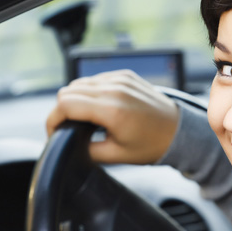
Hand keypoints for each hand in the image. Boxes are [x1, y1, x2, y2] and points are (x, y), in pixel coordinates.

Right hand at [46, 70, 178, 163]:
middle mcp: (115, 89)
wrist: (179, 131)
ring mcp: (121, 79)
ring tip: (84, 119)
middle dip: (62, 111)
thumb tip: (68, 143)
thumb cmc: (152, 145)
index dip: (52, 120)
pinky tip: (99, 107)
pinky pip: (96, 79)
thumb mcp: (116, 155)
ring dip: (75, 100)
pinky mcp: (126, 75)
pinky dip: (90, 91)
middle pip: (68, 91)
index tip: (54, 133)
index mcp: (112, 110)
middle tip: (68, 128)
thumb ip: (86, 149)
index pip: (65, 104)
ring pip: (80, 83)